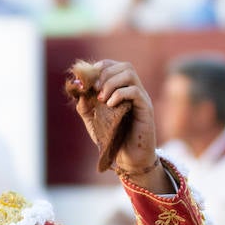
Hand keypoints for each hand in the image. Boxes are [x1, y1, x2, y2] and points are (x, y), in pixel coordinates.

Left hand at [74, 60, 170, 190]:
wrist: (128, 159)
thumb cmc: (112, 139)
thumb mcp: (93, 120)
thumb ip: (85, 105)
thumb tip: (78, 90)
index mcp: (122, 89)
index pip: (114, 65)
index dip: (100, 67)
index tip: (88, 81)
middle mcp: (134, 90)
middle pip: (124, 66)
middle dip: (105, 74)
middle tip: (95, 89)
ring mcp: (141, 98)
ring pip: (130, 74)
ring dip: (111, 83)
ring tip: (102, 99)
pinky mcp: (146, 109)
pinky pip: (135, 91)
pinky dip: (119, 94)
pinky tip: (110, 105)